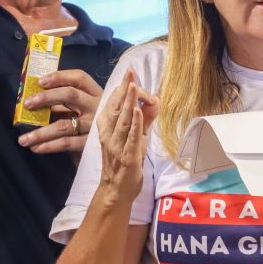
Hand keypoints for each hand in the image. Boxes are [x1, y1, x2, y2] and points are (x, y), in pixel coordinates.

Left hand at [18, 68, 103, 154]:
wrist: (110, 148)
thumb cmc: (87, 123)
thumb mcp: (80, 108)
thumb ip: (63, 103)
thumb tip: (33, 100)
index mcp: (94, 92)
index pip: (79, 78)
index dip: (59, 77)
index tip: (40, 81)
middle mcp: (96, 106)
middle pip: (70, 95)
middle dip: (46, 97)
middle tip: (27, 104)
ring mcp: (93, 125)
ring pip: (63, 124)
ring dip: (40, 132)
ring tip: (23, 139)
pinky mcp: (90, 143)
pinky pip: (66, 143)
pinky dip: (49, 145)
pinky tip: (36, 148)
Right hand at [97, 70, 158, 205]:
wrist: (115, 190)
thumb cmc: (124, 161)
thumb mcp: (135, 137)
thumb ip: (145, 119)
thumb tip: (155, 99)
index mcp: (107, 127)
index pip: (114, 103)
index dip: (123, 89)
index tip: (131, 76)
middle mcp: (109, 134)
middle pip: (117, 108)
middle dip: (124, 89)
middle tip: (130, 73)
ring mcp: (117, 146)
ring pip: (123, 121)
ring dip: (129, 103)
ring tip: (134, 87)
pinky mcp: (127, 157)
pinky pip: (131, 139)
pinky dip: (135, 125)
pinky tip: (138, 112)